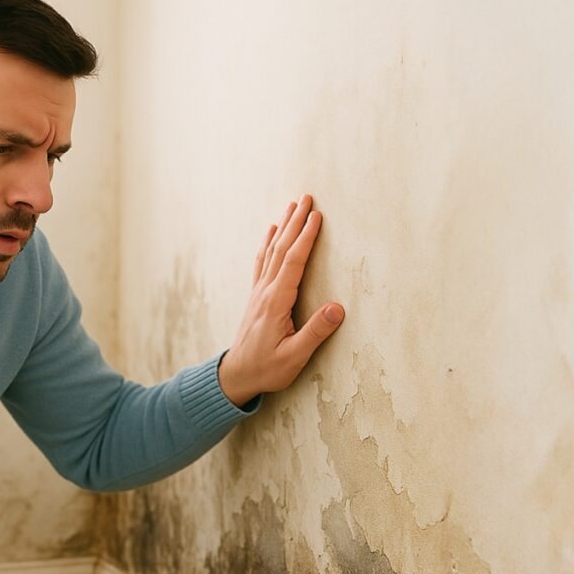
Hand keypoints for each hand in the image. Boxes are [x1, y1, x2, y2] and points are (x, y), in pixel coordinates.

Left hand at [218, 194, 344, 405]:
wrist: (236, 376)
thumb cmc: (267, 369)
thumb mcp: (294, 357)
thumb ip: (315, 333)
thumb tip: (337, 308)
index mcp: (276, 303)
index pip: (294, 263)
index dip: (306, 238)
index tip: (317, 217)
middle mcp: (265, 292)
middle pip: (282, 249)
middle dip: (295, 222)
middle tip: (306, 197)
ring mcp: (258, 293)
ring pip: (271, 251)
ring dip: (283, 226)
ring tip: (292, 205)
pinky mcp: (257, 297)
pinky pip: (263, 262)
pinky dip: (268, 243)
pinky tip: (271, 231)